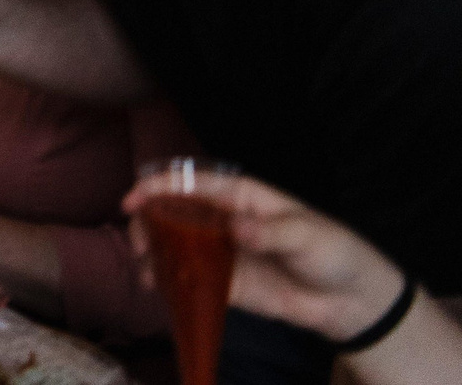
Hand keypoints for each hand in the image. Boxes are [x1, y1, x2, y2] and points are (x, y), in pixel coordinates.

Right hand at [123, 169, 410, 344]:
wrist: (353, 300)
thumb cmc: (333, 251)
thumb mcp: (306, 235)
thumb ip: (269, 231)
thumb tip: (235, 230)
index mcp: (241, 197)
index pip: (192, 185)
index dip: (158, 187)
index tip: (133, 200)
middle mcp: (224, 221)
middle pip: (173, 214)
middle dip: (147, 224)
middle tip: (137, 243)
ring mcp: (223, 254)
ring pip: (175, 247)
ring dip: (153, 255)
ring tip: (143, 270)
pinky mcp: (226, 285)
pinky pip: (190, 280)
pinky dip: (170, 283)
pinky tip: (159, 289)